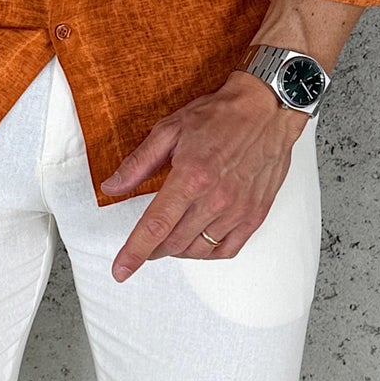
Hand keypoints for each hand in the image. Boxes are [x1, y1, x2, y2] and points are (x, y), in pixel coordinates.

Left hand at [100, 71, 307, 280]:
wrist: (267, 109)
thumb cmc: (221, 115)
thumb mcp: (170, 130)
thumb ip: (138, 163)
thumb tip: (112, 186)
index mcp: (191, 177)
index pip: (155, 226)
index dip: (134, 252)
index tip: (121, 270)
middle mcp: (215, 198)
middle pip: (174, 242)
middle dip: (153, 249)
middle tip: (146, 243)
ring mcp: (238, 209)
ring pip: (198, 249)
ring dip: (178, 250)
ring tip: (171, 238)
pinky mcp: (255, 214)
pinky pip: (227, 250)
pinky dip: (207, 253)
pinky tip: (198, 242)